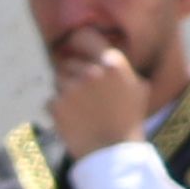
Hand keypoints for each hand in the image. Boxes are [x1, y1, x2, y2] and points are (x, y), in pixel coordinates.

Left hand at [44, 34, 168, 160]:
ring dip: (64, 92)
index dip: (77, 41)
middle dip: (72, 75)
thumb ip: (123, 68)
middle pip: (68, 62)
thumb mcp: (139, 88)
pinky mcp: (56, 105)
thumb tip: (110, 55)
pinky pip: (51, 100)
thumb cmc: (130, 120)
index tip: (74, 47)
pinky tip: (73, 120)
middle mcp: (90, 71)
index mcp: (111, 62)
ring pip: (58, 80)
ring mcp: (71, 88)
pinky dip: (57, 110)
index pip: (83, 35)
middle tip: (83, 94)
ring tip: (80, 109)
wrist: (114, 153)